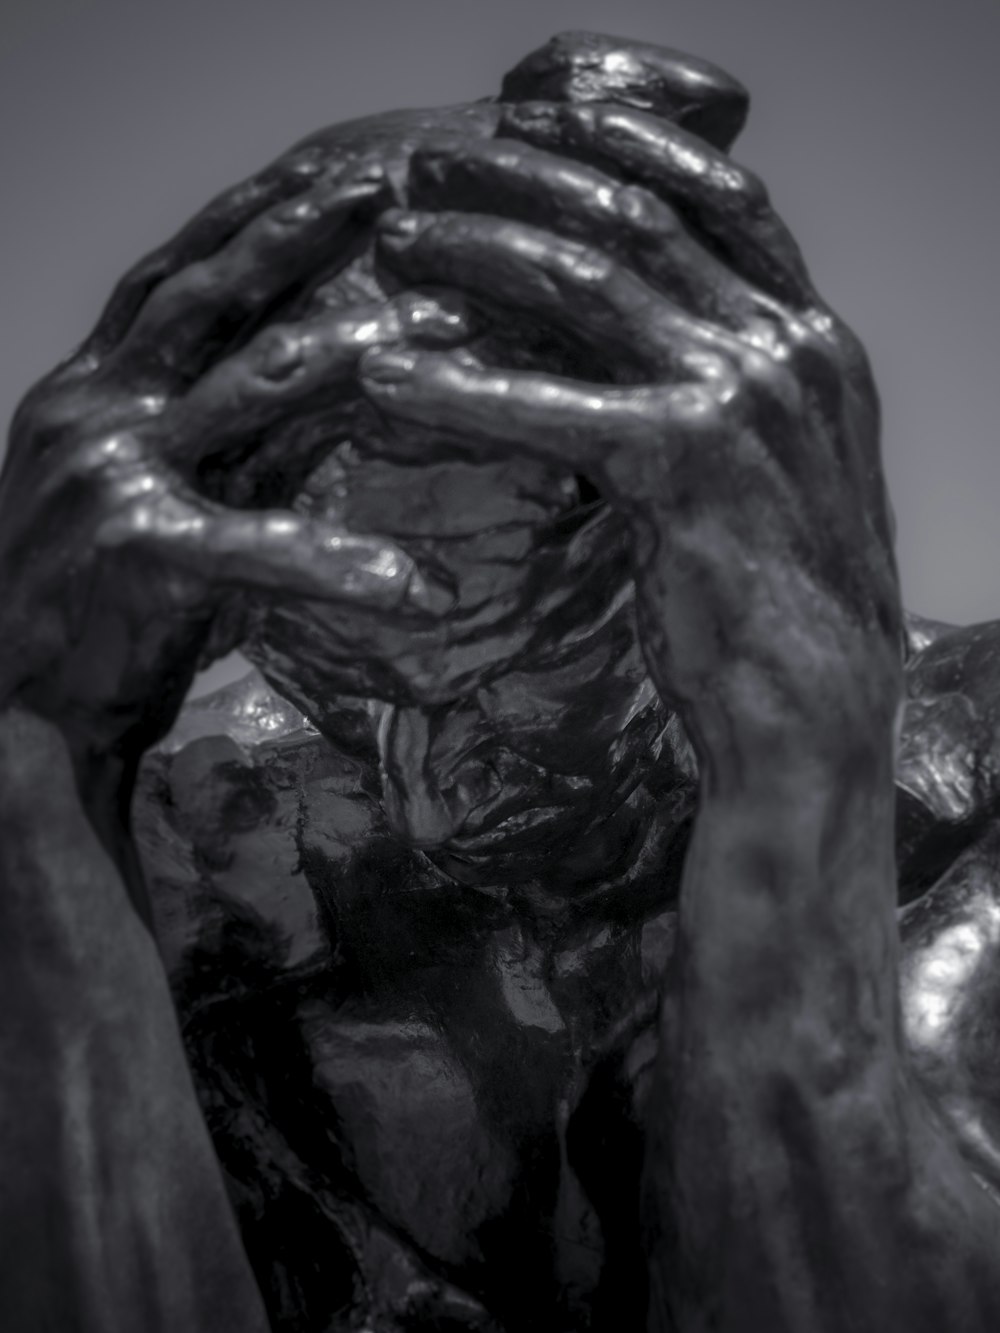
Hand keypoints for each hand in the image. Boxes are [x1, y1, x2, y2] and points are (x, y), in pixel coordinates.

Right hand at [0, 165, 465, 761]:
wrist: (13, 711)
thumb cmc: (93, 605)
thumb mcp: (152, 495)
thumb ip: (226, 440)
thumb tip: (328, 391)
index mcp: (88, 392)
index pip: (176, 279)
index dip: (251, 220)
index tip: (328, 175)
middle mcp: (95, 412)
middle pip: (211, 296)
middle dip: (302, 234)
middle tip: (391, 191)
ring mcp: (112, 474)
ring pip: (253, 387)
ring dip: (361, 353)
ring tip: (452, 335)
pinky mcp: (138, 554)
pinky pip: (264, 546)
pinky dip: (347, 563)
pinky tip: (418, 587)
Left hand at [358, 99, 903, 769]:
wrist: (817, 713)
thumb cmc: (775, 605)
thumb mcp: (765, 474)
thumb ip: (721, 394)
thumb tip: (634, 350)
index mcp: (813, 340)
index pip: (719, 198)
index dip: (622, 146)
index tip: (534, 121)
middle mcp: (788, 348)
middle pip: (638, 220)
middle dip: (525, 181)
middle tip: (432, 167)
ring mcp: (744, 398)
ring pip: (590, 284)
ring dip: (480, 253)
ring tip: (395, 245)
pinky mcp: (687, 465)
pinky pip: (550, 407)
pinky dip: (459, 388)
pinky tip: (386, 381)